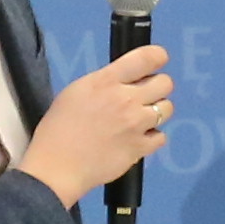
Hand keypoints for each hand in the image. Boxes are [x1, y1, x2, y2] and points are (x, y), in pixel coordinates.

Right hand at [20, 42, 174, 203]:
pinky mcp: (140, 148)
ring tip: (140, 120)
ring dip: (157, 112)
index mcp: (106, 81)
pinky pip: (161, 137)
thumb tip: (125, 80)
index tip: (157, 61)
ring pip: (167, 109)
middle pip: (165, 83)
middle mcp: (126, 99)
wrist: (57, 166)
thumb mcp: (77, 92)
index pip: (146, 58)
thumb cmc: (59, 128)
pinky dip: (152, 138)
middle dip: (158, 87)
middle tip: (145, 97)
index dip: (157, 57)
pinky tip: (138, 139)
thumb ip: (105, 83)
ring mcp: (136, 124)